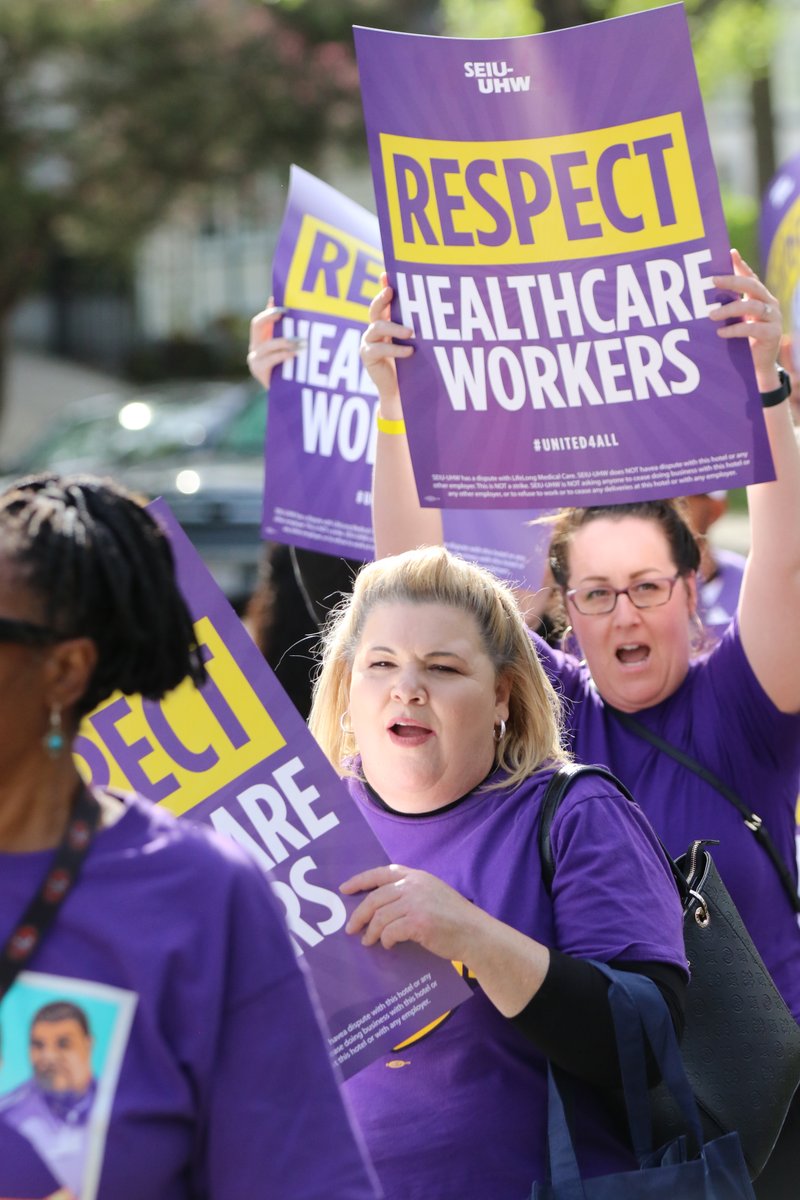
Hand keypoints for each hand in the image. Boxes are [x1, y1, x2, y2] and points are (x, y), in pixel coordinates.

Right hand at [247, 296, 304, 388]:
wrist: (286, 399)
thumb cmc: (291, 373)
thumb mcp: (292, 352)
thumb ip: (293, 337)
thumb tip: (302, 316)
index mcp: (261, 340)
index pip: (261, 318)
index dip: (269, 309)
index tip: (284, 305)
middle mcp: (255, 348)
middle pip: (256, 324)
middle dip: (271, 316)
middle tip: (288, 314)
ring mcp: (255, 359)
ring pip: (267, 344)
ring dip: (285, 341)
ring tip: (301, 341)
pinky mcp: (258, 371)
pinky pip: (270, 359)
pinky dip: (283, 354)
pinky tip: (295, 353)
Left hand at [341, 863, 478, 960]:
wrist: (475, 933)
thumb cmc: (455, 918)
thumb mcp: (433, 893)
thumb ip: (411, 892)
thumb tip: (382, 907)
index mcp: (417, 876)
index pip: (382, 872)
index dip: (360, 880)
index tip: (345, 889)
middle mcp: (414, 885)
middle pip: (375, 898)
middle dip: (359, 914)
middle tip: (351, 928)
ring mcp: (416, 903)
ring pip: (380, 917)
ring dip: (370, 932)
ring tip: (367, 942)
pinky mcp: (418, 922)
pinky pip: (390, 932)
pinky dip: (386, 940)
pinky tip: (388, 946)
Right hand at [360, 274, 414, 417]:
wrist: (401, 391)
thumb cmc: (412, 365)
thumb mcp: (416, 343)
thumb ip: (418, 328)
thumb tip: (438, 311)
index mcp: (386, 322)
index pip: (384, 300)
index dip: (384, 286)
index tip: (387, 274)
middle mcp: (374, 329)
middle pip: (375, 309)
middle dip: (382, 298)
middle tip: (390, 292)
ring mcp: (368, 341)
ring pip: (377, 327)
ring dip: (394, 327)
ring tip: (411, 333)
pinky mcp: (367, 356)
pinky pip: (378, 348)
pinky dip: (395, 349)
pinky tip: (410, 351)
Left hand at [710, 249, 782, 389]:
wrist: (758, 367)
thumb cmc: (744, 342)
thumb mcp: (736, 321)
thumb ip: (729, 306)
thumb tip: (708, 292)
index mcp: (761, 297)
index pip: (750, 277)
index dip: (741, 265)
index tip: (729, 254)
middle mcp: (769, 303)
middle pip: (752, 286)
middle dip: (732, 281)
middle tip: (713, 281)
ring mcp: (773, 318)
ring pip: (751, 306)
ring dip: (729, 309)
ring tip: (711, 315)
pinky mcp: (772, 334)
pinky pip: (752, 328)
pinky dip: (735, 330)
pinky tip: (721, 333)